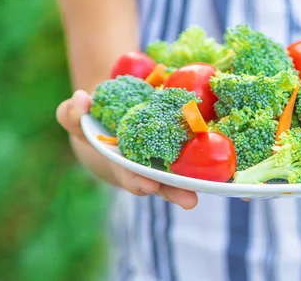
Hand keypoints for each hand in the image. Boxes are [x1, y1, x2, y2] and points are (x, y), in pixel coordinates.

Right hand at [56, 90, 197, 208]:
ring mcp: (167, 158)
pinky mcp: (183, 143)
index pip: (130, 176)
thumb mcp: (76, 118)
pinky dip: (211, 158)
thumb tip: (82, 100)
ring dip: (197, 181)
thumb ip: (72, 114)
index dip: (137, 181)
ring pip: (184, 173)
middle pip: (163, 183)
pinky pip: (198, 151)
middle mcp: (147, 166)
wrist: (115, 114)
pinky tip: (229, 164)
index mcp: (122, 164)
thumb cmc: (93, 122)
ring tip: (211, 188)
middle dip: (175, 192)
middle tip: (189, 200)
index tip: (146, 185)